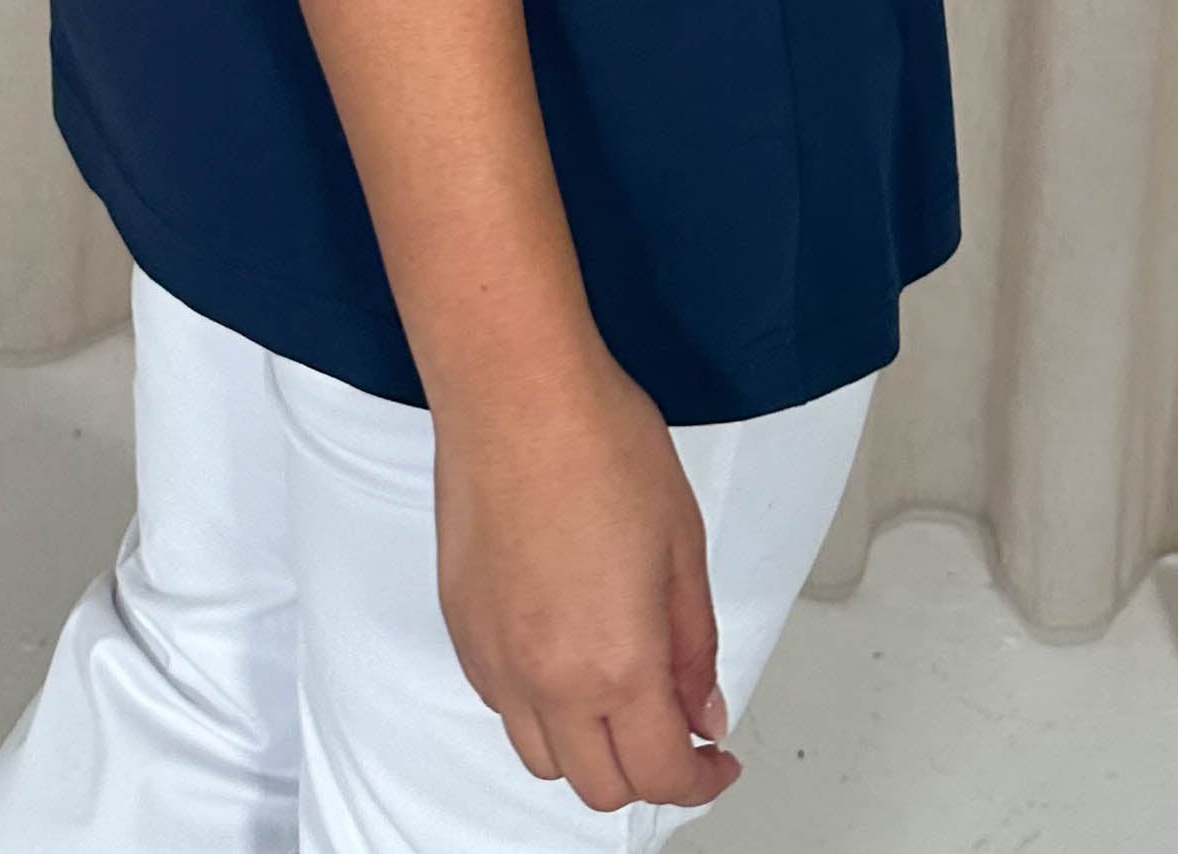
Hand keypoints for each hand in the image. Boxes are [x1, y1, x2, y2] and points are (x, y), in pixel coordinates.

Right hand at [430, 340, 741, 816]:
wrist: (515, 390)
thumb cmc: (600, 441)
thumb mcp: (683, 544)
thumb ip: (694, 644)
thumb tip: (702, 709)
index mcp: (618, 663)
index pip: (660, 775)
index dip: (701, 779)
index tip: (717, 758)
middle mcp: (546, 678)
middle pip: (597, 787)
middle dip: (646, 773)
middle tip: (675, 727)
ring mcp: (494, 657)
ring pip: (540, 757)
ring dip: (586, 747)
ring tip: (618, 693)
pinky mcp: (460, 627)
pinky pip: (500, 704)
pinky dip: (538, 706)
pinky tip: (565, 652)